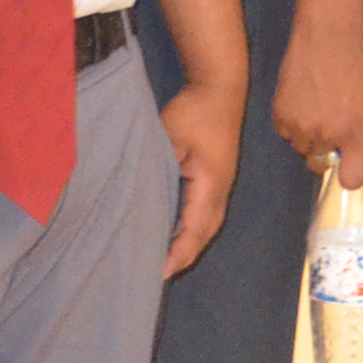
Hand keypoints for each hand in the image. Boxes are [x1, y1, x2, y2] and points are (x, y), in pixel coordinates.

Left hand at [158, 77, 241, 273]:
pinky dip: (189, 229)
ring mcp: (221, 185)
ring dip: (188, 244)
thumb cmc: (194, 112)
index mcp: (211, 185)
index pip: (195, 228)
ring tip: (165, 261)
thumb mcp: (170, 138)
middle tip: (158, 275)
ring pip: (207, 225)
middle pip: (205, 233)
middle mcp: (221, 190)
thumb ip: (158, 169)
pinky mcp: (216, 178)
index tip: (159, 272)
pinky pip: (204, 213)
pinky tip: (172, 233)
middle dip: (184, 256)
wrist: (220, 87)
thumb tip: (141, 198)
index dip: (178, 252)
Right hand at [271, 0, 362, 187]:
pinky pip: (286, 133)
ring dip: (309, 138)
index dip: (350, 176)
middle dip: (327, 153)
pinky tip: (303, 102)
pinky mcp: (280, 115)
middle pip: (321, 166)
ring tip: (317, 109)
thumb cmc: (357, 68)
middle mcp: (326, 135)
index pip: (351, 179)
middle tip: (332, 128)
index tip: (349, 167)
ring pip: (302, 149)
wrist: (327, 39)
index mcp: (354, 133)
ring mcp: (301, 126)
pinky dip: (293, 124)